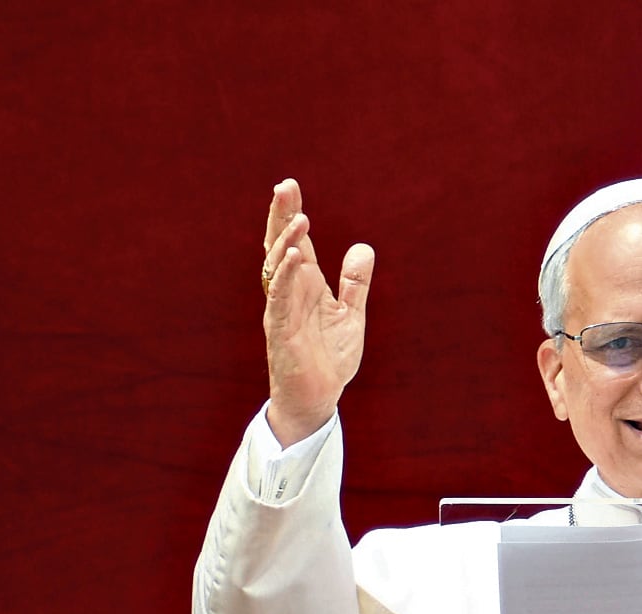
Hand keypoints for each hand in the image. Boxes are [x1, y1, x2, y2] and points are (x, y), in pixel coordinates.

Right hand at [260, 178, 375, 445]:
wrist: (317, 399)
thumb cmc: (328, 359)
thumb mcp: (350, 315)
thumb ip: (356, 283)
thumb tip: (364, 248)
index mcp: (305, 286)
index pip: (295, 243)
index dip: (292, 214)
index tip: (291, 186)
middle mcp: (289, 292)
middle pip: (280, 246)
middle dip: (281, 216)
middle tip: (285, 186)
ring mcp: (282, 309)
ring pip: (277, 268)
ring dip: (286, 241)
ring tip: (300, 217)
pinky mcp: (281, 330)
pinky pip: (279, 297)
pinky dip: (285, 275)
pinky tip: (293, 255)